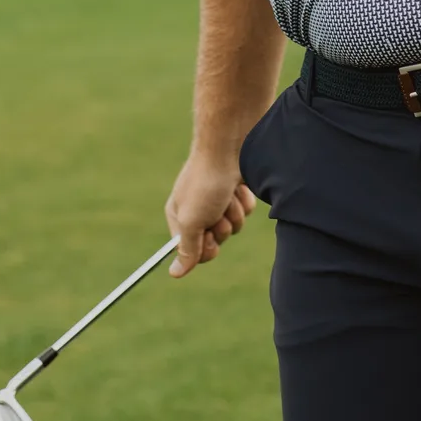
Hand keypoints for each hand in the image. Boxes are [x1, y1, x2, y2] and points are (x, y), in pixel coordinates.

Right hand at [164, 151, 257, 276]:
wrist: (230, 146)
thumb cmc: (206, 183)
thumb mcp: (192, 221)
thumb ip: (186, 249)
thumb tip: (175, 274)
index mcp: (179, 215)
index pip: (191, 250)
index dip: (203, 249)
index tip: (208, 239)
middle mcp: (197, 208)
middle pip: (215, 240)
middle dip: (221, 229)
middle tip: (218, 213)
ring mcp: (218, 199)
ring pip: (234, 226)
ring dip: (234, 213)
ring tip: (228, 194)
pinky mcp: (236, 190)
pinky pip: (246, 210)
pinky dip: (244, 200)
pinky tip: (239, 186)